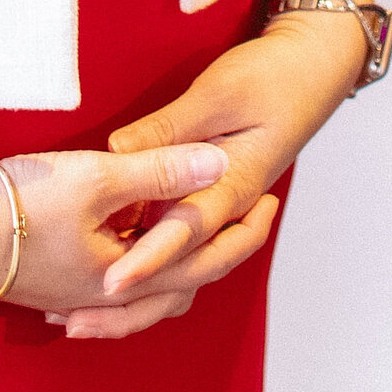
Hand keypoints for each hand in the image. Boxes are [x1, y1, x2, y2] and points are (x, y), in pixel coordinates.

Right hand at [0, 139, 227, 315]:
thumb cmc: (19, 206)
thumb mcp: (98, 177)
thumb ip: (160, 171)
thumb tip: (218, 165)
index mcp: (129, 279)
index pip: (207, 260)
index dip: (243, 231)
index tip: (269, 200)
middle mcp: (108, 298)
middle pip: (182, 288)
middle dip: (218, 252)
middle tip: (244, 218)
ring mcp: (76, 295)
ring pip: (146, 296)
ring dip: (178, 270)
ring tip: (194, 239)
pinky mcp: (51, 282)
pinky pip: (112, 288)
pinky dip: (136, 272)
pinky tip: (125, 247)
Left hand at [83, 13, 368, 341]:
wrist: (314, 70)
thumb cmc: (272, 77)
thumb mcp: (219, 93)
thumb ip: (171, 128)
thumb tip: (119, 149)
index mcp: (234, 185)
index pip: (184, 230)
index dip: (147, 259)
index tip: (109, 284)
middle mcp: (229, 208)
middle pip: (183, 271)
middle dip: (131, 299)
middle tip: (77, 321)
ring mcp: (223, 208)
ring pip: (184, 268)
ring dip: (139, 294)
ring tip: (84, 315)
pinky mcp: (215, 200)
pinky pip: (184, 246)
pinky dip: (152, 265)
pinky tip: (114, 269)